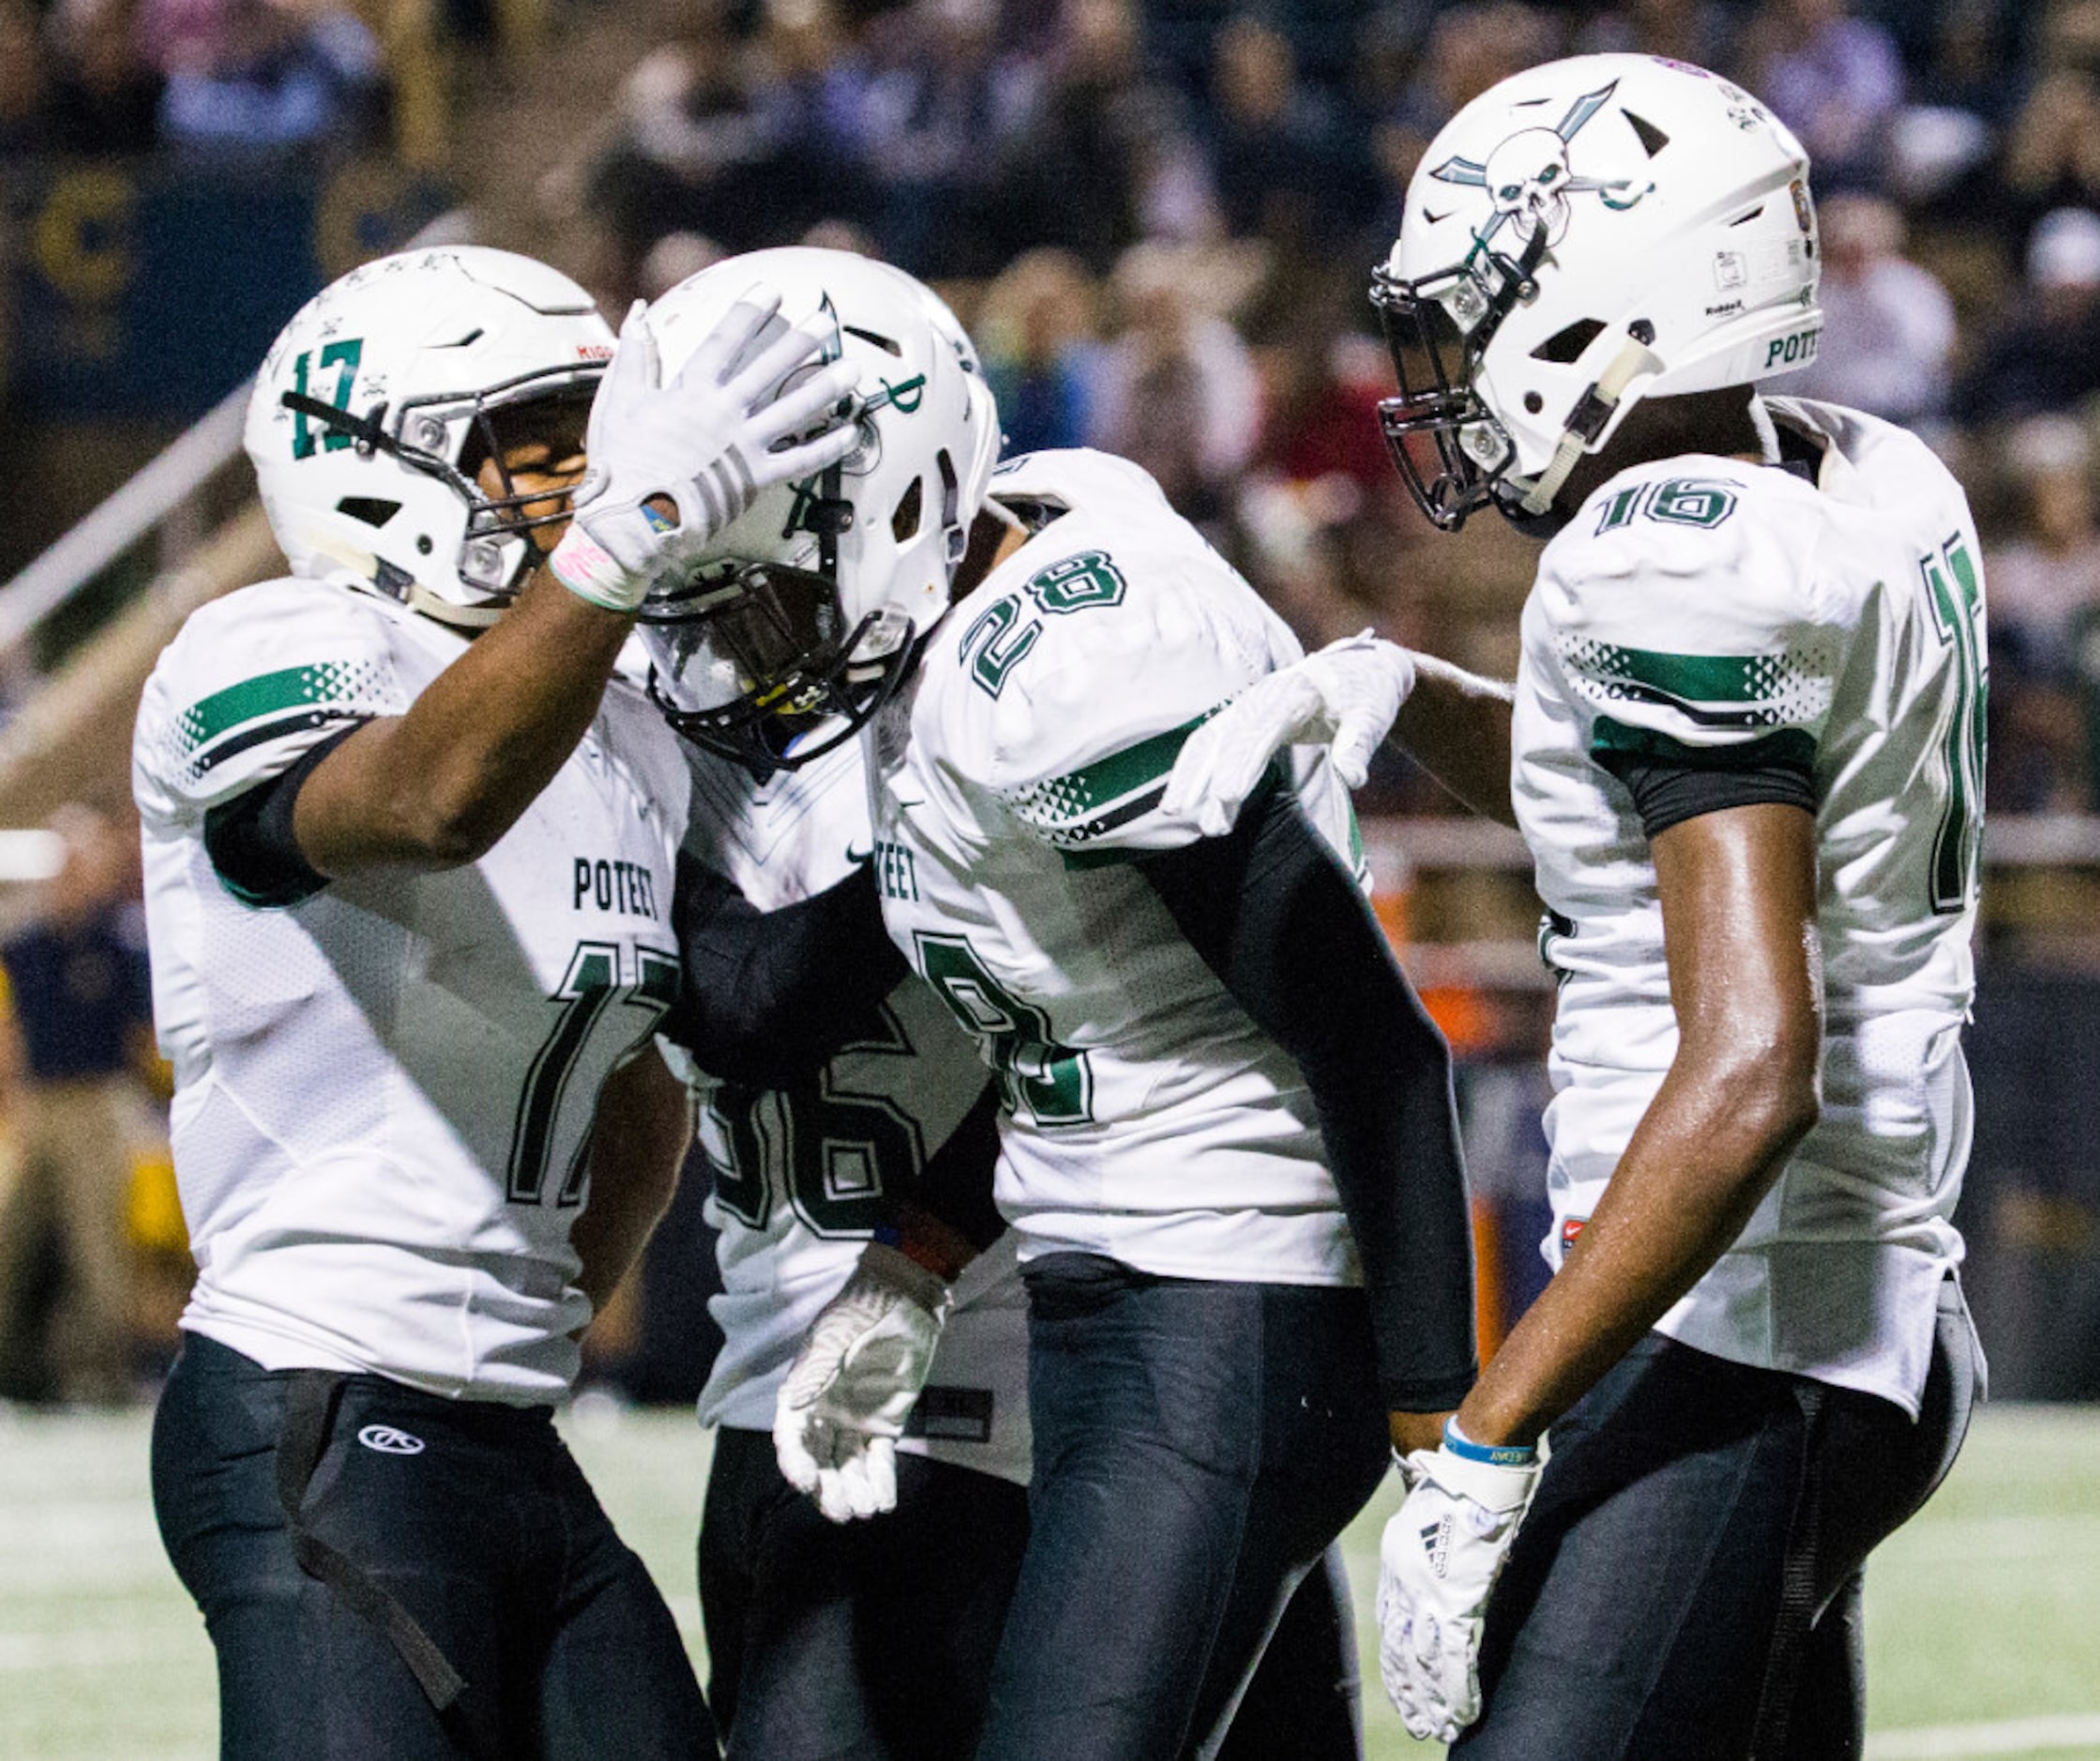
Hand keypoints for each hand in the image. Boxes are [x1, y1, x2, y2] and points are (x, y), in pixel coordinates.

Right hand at [550, 288, 860, 611]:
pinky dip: (828, 449)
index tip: (772, 291)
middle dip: (799, 341)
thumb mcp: (619, 401)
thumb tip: (638, 311)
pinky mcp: (757, 479)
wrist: (633, 519)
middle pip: (769, 368)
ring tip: (853, 370)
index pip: (725, 341)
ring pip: (794, 410)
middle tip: (825, 320)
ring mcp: (744, 447)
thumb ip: (635, 355)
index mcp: (691, 391)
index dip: (749, 313)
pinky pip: (800, 462)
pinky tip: (851, 433)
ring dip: (825, 387)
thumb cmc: (622, 462)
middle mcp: (725, 412)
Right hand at [772, 1242, 950, 1523]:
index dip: (796, 1463)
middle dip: (828, 1488)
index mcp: (802, 1395)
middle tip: (841, 1513)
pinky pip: (879, 1458)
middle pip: (820, 1460)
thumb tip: (792, 1403)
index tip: (806, 1483)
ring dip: (854, 1490)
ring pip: (848, 1464)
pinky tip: (884, 1503)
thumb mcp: (833, 1337)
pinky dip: (881, 1480)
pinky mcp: (884, 1424)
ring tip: (865, 1512)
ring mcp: (854, 1421)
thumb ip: (816, 1371)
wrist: (902, 1298)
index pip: (792, 1438)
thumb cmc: (859, 1311)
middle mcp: (823, 1414)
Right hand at [1162, 633, 1416, 836]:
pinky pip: (1209, 741)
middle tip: (1211, 825)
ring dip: (1191, 776)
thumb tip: (1351, 776)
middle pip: (1228, 739)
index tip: (1227, 797)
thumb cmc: (1369, 694)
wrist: (1363, 668)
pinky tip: (1180, 799)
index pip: (1261, 732)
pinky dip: (1191, 768)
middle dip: (1212, 781)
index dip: (1241, 765)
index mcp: (1295, 694)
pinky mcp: (1243, 716)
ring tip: (1178, 815)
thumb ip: (1359, 745)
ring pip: (1209, 739)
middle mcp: (1263, 696)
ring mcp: (1248, 704)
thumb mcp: (1373, 716)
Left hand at [1376, 1435, 1542, 1742]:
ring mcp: (1429, 1594)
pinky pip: (1454, 1659)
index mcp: (1395, 1561)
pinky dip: (1457, 1691)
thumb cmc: (1458, 1484)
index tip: (1399, 1681)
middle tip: (1414, 1721)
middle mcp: (1404, 1583)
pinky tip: (1461, 1714)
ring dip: (1431, 1701)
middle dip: (1407, 1689)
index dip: (1395, 1657)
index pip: (1389, 1621)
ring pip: (1423, 1662)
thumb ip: (1429, 1546)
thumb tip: (1446, 1567)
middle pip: (1400, 1649)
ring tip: (1436, 1729)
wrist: (1472, 1470)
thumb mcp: (1425, 1514)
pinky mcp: (1459, 1601)